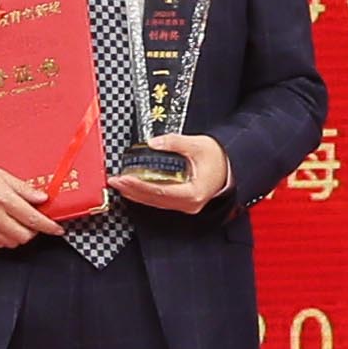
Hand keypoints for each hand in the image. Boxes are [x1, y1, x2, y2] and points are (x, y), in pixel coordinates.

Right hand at [0, 154, 49, 250]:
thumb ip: (23, 188)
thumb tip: (41, 197)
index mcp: (2, 199)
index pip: (33, 219)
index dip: (49, 226)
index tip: (57, 229)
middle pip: (25, 236)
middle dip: (34, 231)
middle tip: (35, 220)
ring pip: (12, 243)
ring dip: (20, 235)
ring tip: (18, 222)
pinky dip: (6, 238)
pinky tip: (5, 226)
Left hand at [114, 132, 231, 215]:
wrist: (231, 165)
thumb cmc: (219, 158)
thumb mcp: (198, 145)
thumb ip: (174, 143)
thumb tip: (153, 143)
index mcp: (193, 193)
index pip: (160, 191)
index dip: (140, 185)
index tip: (125, 178)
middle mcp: (188, 204)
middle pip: (154, 199)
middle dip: (132, 190)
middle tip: (116, 181)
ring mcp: (185, 205)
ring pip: (155, 202)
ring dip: (135, 193)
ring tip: (119, 183)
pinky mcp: (181, 201)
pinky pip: (159, 200)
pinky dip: (144, 193)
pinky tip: (133, 188)